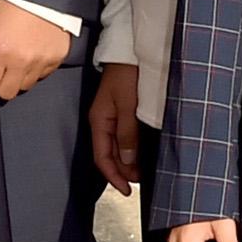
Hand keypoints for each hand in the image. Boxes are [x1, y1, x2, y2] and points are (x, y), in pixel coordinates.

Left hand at [0, 0, 71, 100]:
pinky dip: (35, 69)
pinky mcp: (57, 58)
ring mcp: (42, 61)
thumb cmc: (7, 2)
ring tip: (17, 58)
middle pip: (6, 93)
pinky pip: (43, 75)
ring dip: (18, 78)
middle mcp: (21, 61)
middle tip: (0, 68)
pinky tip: (33, 52)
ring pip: (25, 86)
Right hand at [88, 63, 141, 194]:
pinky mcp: (121, 112)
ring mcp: (111, 117)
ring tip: (143, 172)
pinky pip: (122, 137)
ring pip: (116, 148)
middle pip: (109, 155)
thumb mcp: (128, 103)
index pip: (102, 157)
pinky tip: (140, 154)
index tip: (127, 190)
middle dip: (123, 171)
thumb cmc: (127, 73)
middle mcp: (102, 121)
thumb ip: (127, 132)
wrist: (129, 50)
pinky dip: (130, 149)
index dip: (114, 176)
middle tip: (140, 182)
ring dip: (128, 162)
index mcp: (99, 121)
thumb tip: (127, 160)